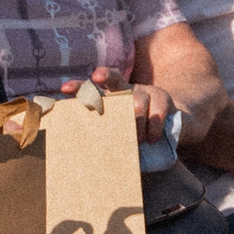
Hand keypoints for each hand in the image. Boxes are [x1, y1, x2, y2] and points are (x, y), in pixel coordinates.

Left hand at [53, 64, 168, 136]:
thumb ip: (105, 137)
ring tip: (136, 143)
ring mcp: (144, 91)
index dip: (79, 87)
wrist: (169, 129)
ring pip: (137, 103)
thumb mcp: (118, 134)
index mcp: (109, 100)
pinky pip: (156, 112)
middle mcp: (125, 90)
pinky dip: (153, 129)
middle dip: (105, 75)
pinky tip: (152, 139)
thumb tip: (87, 158)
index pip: (91, 90)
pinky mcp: (162, 96)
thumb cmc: (134, 135)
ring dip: (135, 127)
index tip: (64, 88)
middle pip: (114, 77)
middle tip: (97, 77)